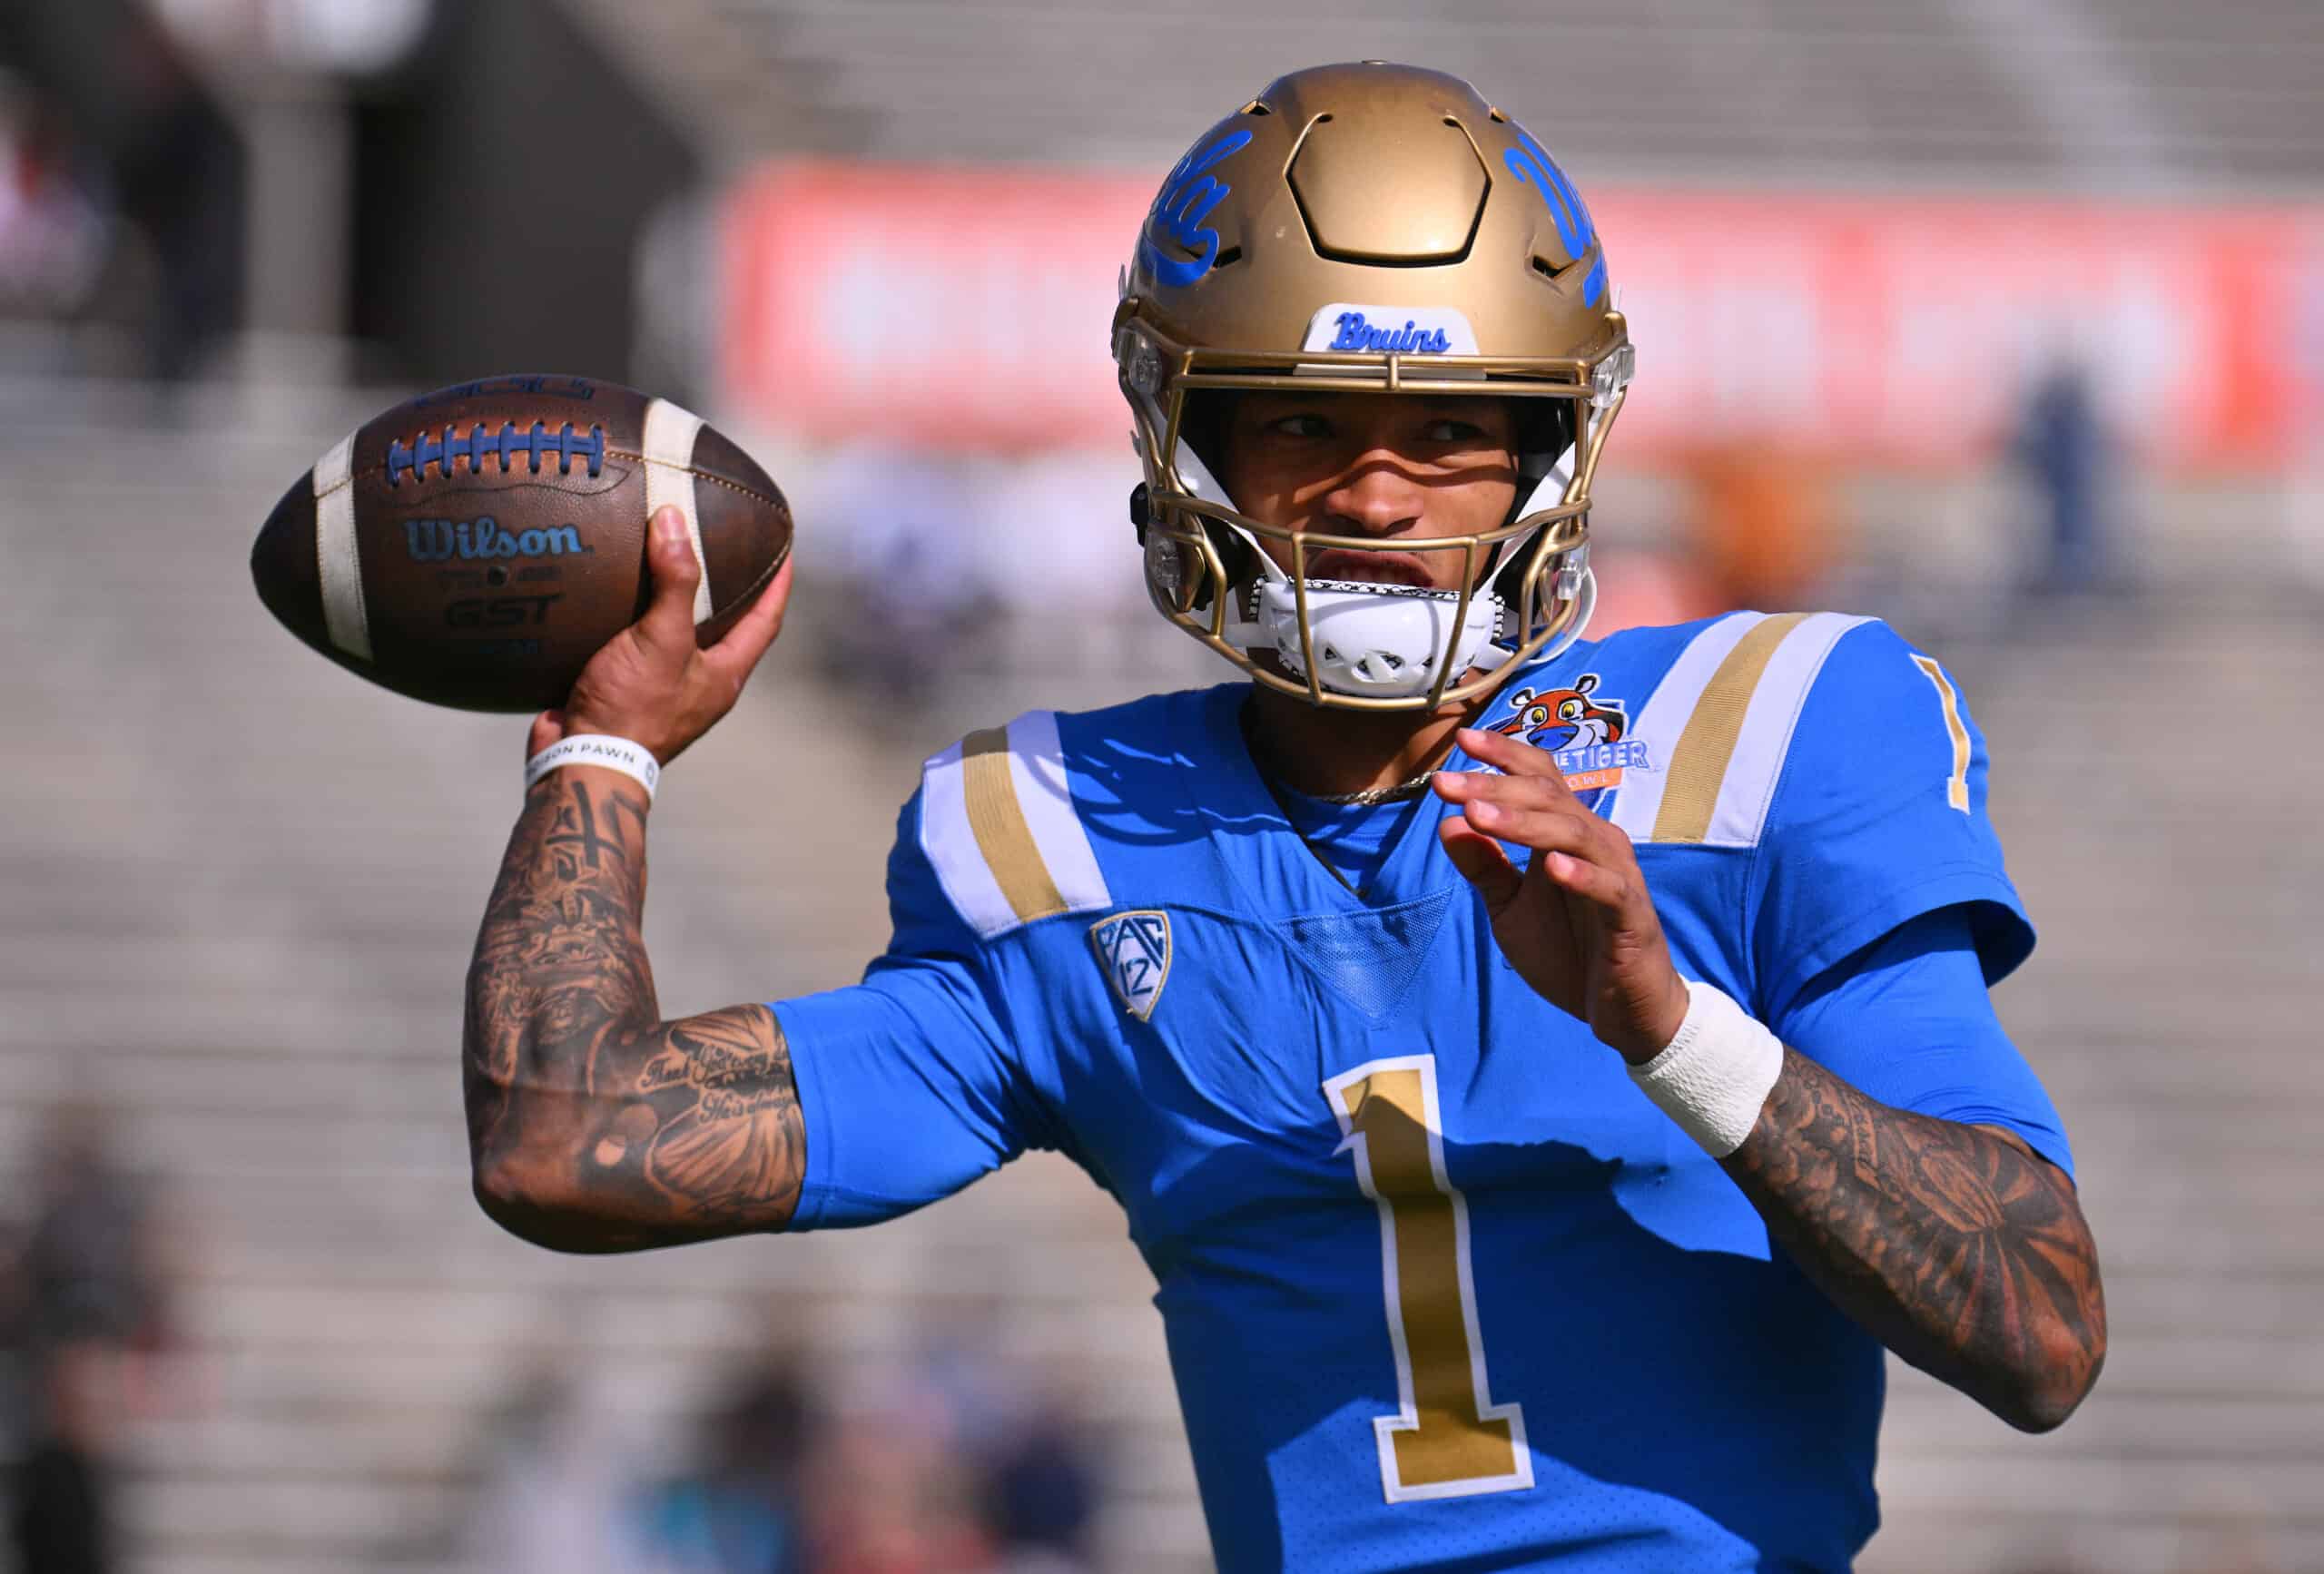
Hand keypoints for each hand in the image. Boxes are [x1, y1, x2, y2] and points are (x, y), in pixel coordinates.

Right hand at [526, 505, 793, 763]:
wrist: (581, 761)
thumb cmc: (634, 708)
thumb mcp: (662, 639)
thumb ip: (675, 581)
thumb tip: (675, 520)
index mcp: (724, 675)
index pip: (766, 621)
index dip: (777, 585)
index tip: (783, 551)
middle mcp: (700, 684)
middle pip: (723, 627)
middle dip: (723, 588)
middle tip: (716, 547)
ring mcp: (662, 689)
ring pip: (675, 635)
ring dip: (670, 600)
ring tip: (660, 558)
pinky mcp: (624, 689)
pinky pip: (635, 645)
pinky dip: (630, 617)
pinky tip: (612, 595)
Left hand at [1433, 726, 1690, 1063]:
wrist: (1622, 1009)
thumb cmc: (1569, 950)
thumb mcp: (1511, 908)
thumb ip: (1484, 867)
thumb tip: (1446, 821)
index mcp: (1565, 833)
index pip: (1539, 778)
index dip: (1504, 755)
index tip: (1462, 738)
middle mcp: (1594, 842)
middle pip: (1548, 797)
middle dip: (1495, 786)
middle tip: (1447, 783)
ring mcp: (1617, 876)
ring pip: (1574, 833)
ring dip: (1525, 823)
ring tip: (1479, 815)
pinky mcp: (1632, 916)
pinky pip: (1610, 888)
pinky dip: (1582, 875)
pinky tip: (1551, 867)